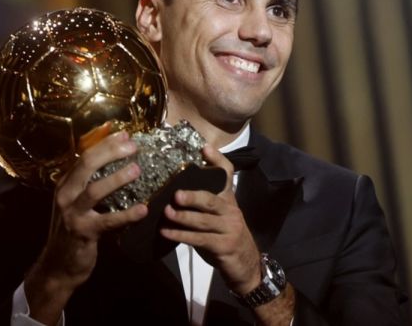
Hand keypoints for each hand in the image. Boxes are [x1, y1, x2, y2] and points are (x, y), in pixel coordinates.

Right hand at [25, 131, 147, 323]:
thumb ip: (90, 186)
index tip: (125, 134)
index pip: (84, 157)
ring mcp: (72, 214)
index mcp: (65, 185)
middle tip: (133, 145)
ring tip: (136, 169)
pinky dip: (126, 215)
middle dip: (110, 153)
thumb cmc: (73, 231)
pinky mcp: (83, 232)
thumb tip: (117, 165)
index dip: (104, 144)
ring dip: (117, 178)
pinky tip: (143, 210)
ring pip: (94, 190)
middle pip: (86, 166)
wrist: (58, 266)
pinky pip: (107, 221)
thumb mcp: (76, 204)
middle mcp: (65, 195)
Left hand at [160, 145, 261, 294]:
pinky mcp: (223, 246)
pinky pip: (200, 240)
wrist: (245, 263)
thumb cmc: (225, 235)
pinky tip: (167, 232)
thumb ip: (203, 203)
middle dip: (193, 196)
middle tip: (176, 194)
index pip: (226, 174)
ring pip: (204, 221)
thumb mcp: (217, 216)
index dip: (217, 160)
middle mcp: (230, 211)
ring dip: (183, 217)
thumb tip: (174, 190)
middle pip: (212, 200)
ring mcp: (229, 229)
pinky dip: (181, 236)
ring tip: (167, 213)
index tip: (204, 148)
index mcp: (228, 199)